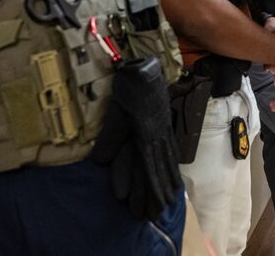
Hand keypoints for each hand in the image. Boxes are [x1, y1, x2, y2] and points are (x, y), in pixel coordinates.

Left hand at [90, 58, 181, 220]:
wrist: (144, 68)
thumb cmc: (127, 88)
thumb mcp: (114, 112)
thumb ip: (109, 137)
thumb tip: (100, 163)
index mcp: (145, 132)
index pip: (150, 165)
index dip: (153, 185)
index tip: (158, 201)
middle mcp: (158, 133)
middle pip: (161, 165)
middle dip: (163, 188)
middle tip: (164, 208)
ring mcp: (163, 127)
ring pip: (168, 157)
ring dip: (170, 176)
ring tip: (174, 193)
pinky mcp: (163, 122)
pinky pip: (171, 146)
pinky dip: (173, 160)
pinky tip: (174, 166)